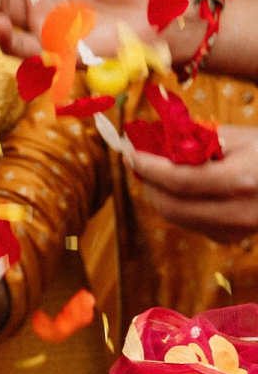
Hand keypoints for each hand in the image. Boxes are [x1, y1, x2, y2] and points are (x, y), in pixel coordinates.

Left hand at [124, 121, 257, 241]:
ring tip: (157, 172)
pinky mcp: (234, 237)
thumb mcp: (242, 137)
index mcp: (239, 180)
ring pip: (179, 219)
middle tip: (140, 163)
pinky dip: (180, 206)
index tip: (131, 153)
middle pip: (172, 207)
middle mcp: (237, 211)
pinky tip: (183, 188)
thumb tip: (159, 140)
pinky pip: (194, 224)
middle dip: (149, 185)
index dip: (149, 168)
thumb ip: (200, 139)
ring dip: (161, 196)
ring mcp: (236, 229)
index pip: (179, 181)